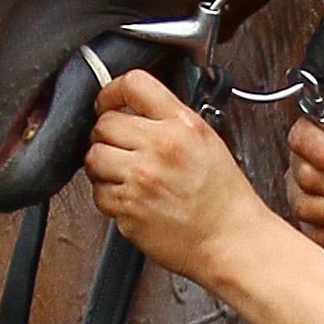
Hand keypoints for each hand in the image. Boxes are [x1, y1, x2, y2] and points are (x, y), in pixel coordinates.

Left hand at [84, 66, 258, 282]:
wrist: (230, 239)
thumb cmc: (223, 197)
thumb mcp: (206, 140)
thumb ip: (170, 121)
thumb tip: (135, 111)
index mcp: (182, 125)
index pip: (133, 84)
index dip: (111, 92)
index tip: (107, 102)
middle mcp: (160, 147)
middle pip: (104, 123)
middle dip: (106, 135)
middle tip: (118, 147)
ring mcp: (141, 178)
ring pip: (93, 157)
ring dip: (102, 165)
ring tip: (123, 174)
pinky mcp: (129, 208)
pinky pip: (98, 193)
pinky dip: (108, 196)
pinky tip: (131, 198)